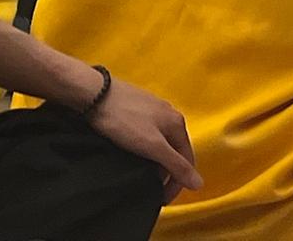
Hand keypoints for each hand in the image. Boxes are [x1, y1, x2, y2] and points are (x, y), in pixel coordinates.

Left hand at [86, 73, 200, 197]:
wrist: (94, 94)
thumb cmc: (123, 119)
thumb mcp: (153, 146)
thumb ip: (176, 164)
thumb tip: (199, 183)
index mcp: (177, 122)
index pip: (187, 160)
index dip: (177, 183)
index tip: (162, 199)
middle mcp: (169, 113)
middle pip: (175, 151)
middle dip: (166, 174)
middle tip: (152, 190)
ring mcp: (152, 109)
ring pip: (161, 143)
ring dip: (155, 162)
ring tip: (141, 174)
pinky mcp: (137, 108)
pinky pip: (148, 134)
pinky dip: (145, 150)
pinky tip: (133, 154)